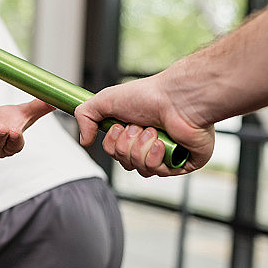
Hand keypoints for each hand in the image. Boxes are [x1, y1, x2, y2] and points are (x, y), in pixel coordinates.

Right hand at [74, 76, 214, 176]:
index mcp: (135, 133)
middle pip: (126, 164)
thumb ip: (85, 115)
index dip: (113, 145)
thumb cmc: (148, 95)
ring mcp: (168, 155)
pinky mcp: (184, 163)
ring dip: (141, 149)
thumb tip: (84, 141)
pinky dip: (156, 157)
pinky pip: (160, 173)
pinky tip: (162, 142)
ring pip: (142, 170)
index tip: (119, 126)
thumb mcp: (105, 100)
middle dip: (127, 146)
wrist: (178, 97)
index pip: (115, 154)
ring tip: (152, 130)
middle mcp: (151, 145)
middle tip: (137, 126)